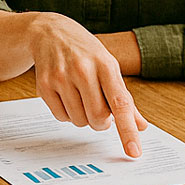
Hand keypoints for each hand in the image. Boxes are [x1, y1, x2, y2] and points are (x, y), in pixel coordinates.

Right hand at [27, 13, 147, 157]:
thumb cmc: (85, 51)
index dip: (128, 130)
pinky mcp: (44, 85)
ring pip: (79, 121)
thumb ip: (124, 98)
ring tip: (80, 96)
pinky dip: (67, 113)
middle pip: (98, 118)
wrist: (50, 32)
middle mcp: (83, 70)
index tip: (134, 152)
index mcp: (105, 64)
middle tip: (99, 109)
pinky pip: (61, 117)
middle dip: (101, 121)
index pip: (120, 104)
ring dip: (83, 117)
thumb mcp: (109, 66)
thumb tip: (141, 126)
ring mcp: (61, 77)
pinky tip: (66, 95)